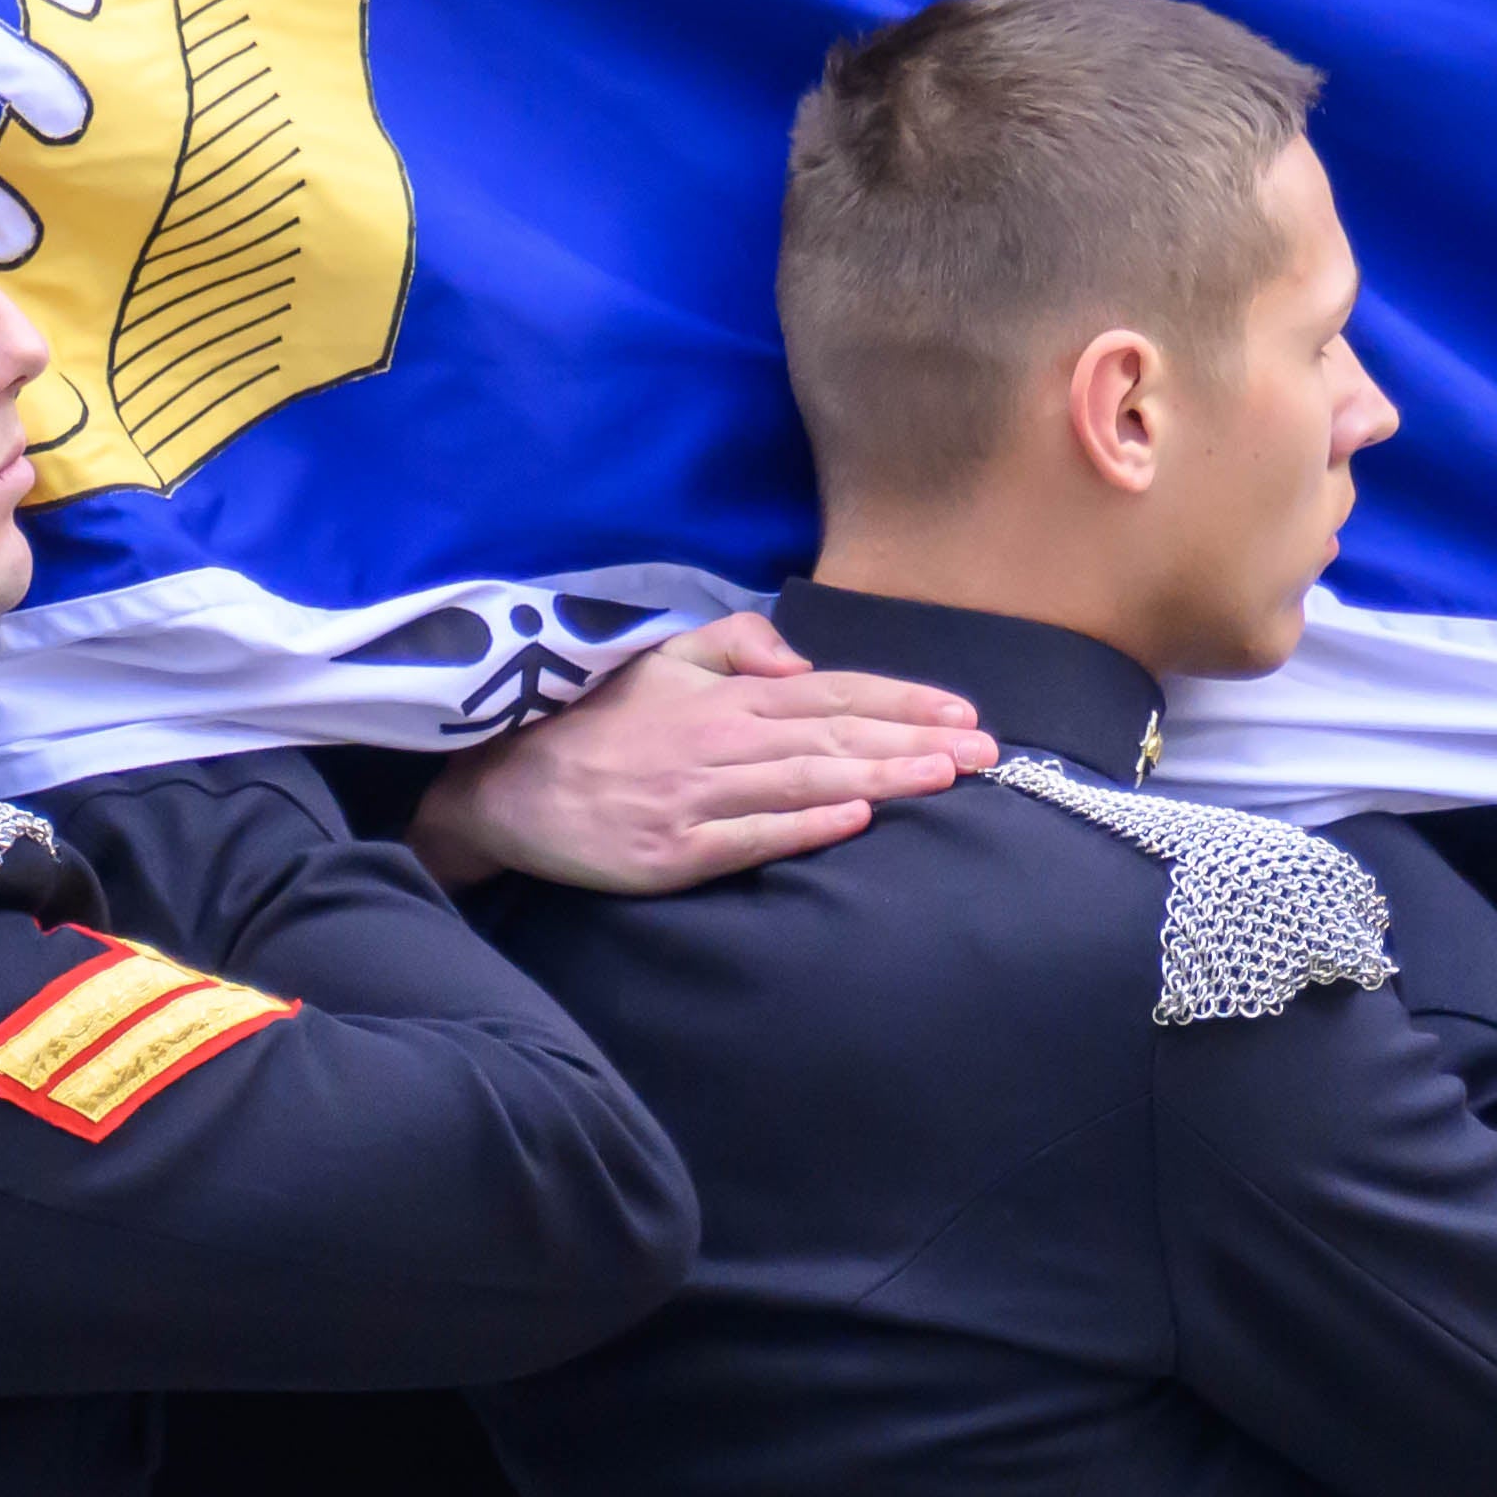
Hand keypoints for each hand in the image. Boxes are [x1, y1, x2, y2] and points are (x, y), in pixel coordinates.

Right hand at [417, 612, 996, 895]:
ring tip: (945, 779)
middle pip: (837, 736)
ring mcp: (699, 797)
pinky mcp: (675, 851)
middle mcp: (721, 741)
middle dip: (917, 741)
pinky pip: (752, 835)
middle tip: (987, 753)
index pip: (833, 694)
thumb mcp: (660, 660)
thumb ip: (734, 645)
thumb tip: (798, 657)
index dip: (902, 701)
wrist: (510, 785)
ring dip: (882, 777)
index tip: (963, 713)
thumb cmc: (596, 723)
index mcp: (726, 698)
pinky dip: (805, 824)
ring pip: (807, 781)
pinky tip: (856, 818)